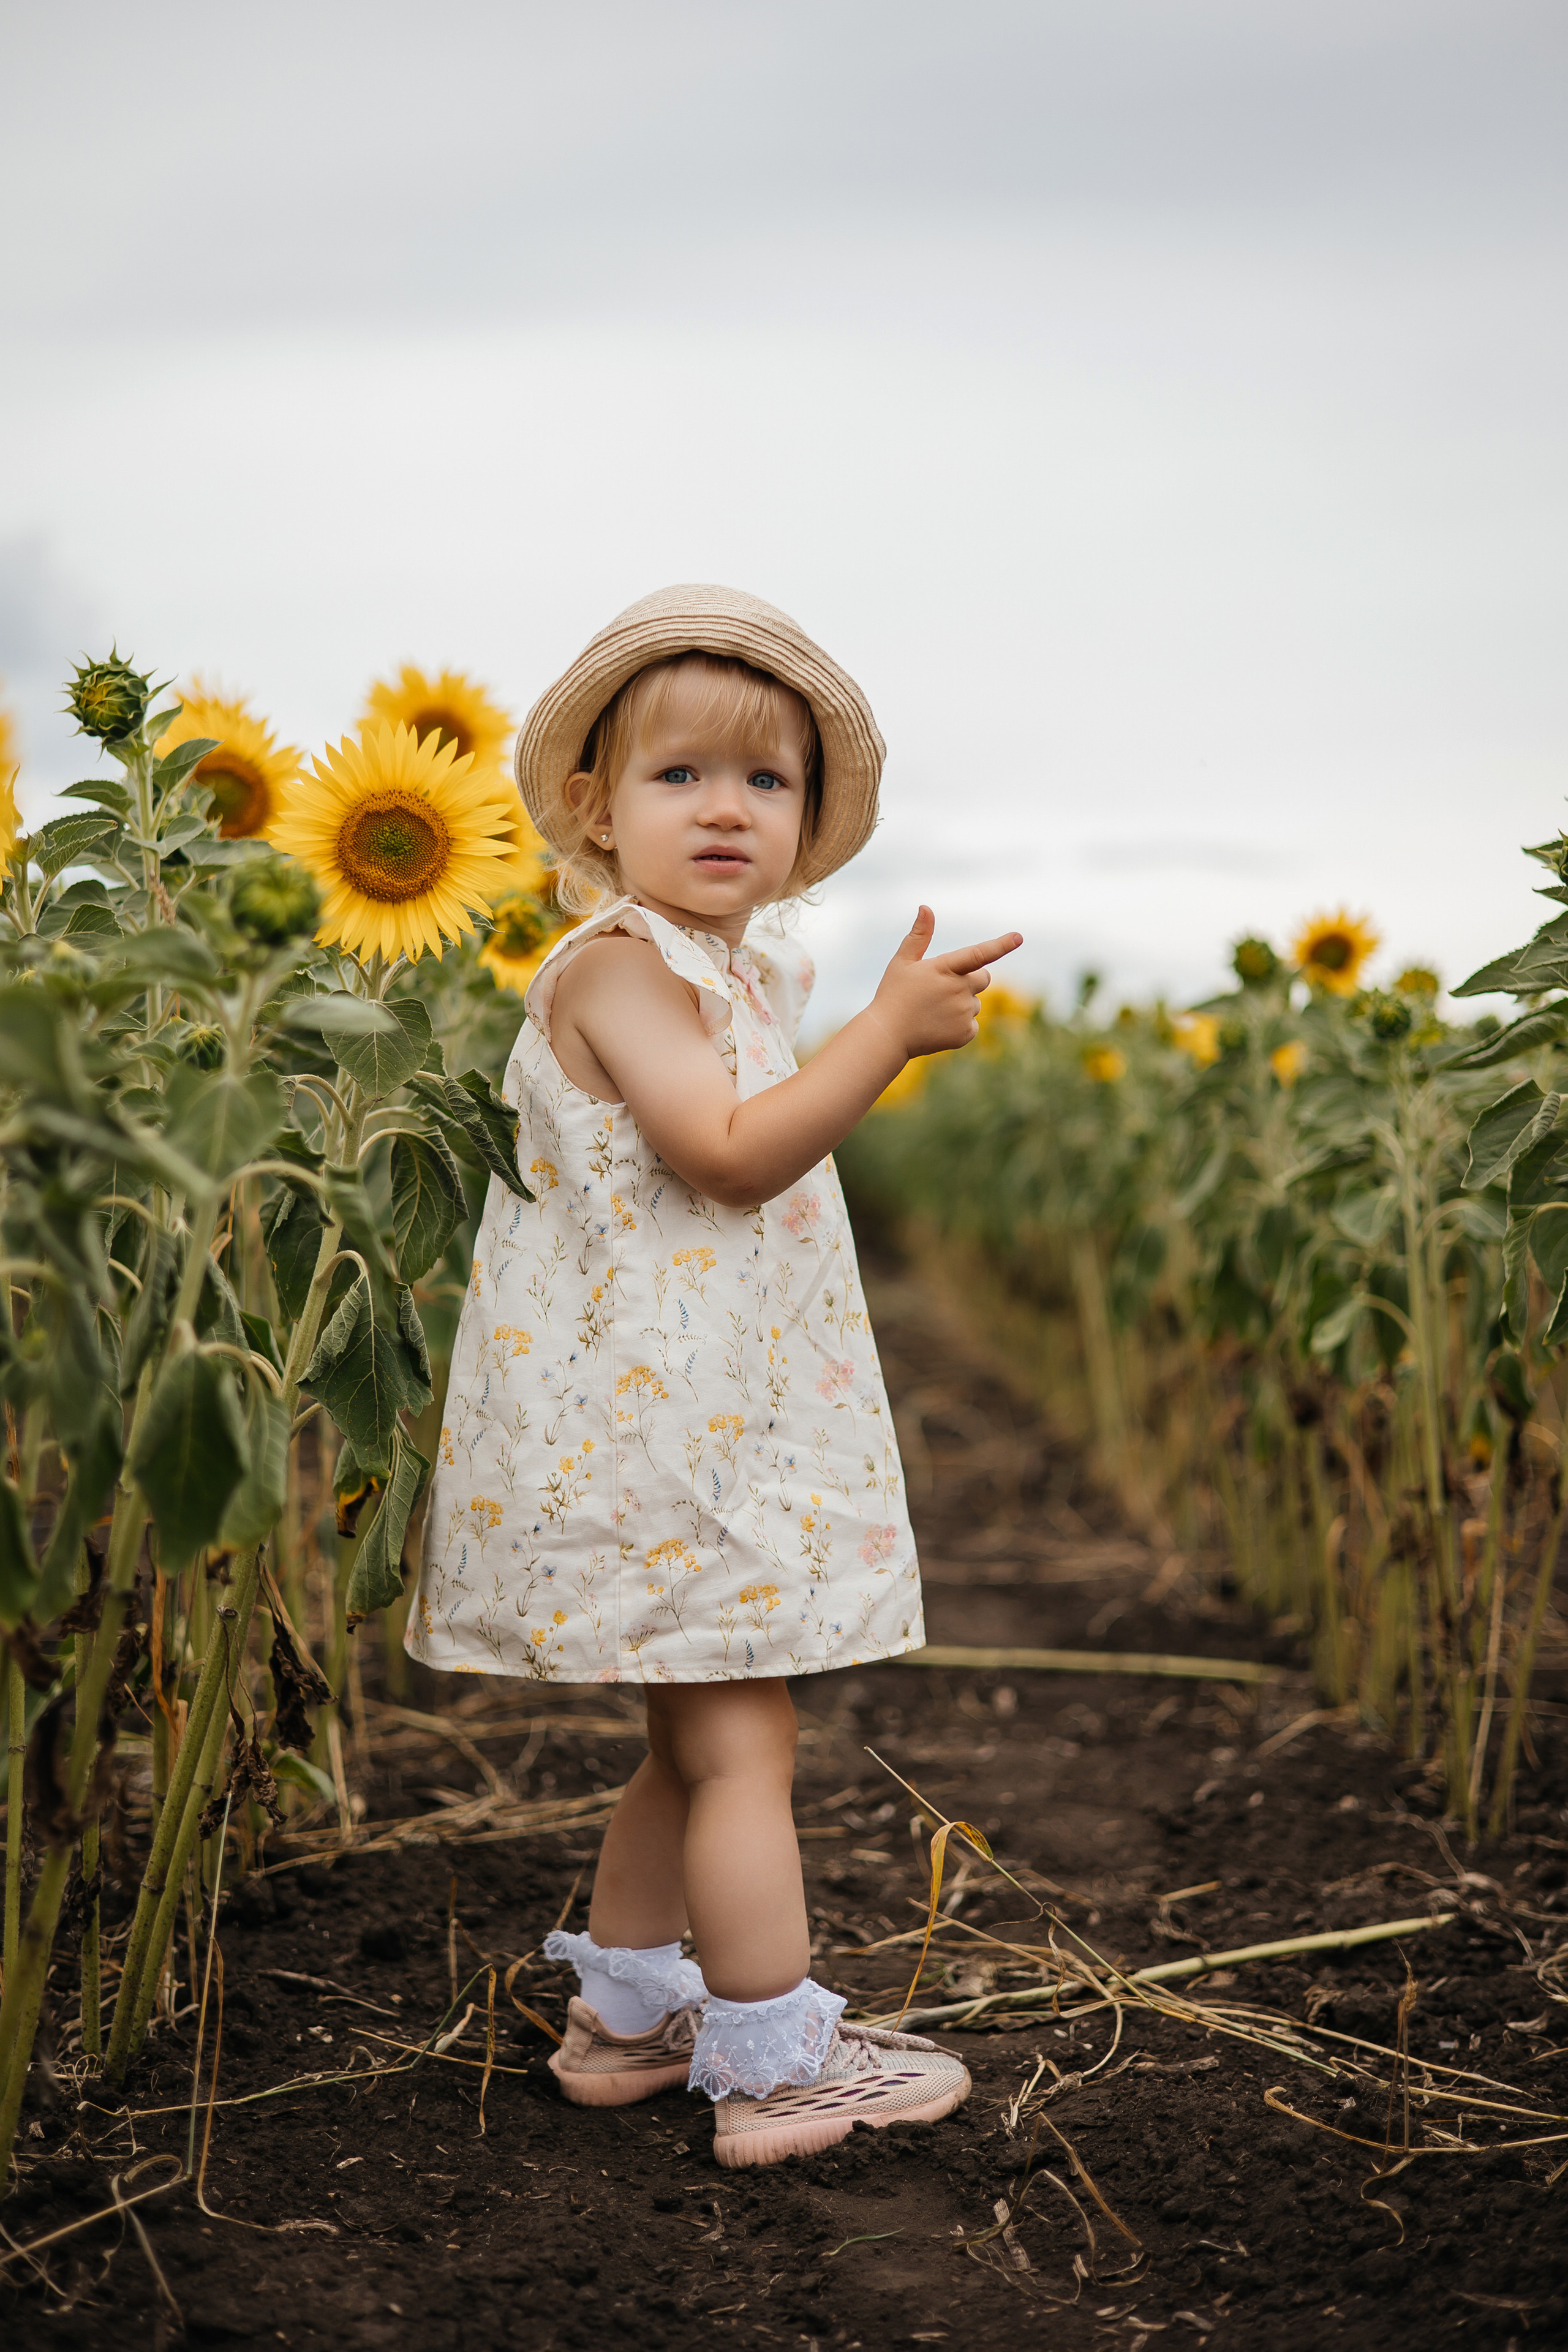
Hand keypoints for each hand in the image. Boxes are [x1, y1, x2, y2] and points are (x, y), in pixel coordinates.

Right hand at [868, 907, 1023, 1058]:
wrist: (887, 1036)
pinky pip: (972, 1024)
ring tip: (933, 1010)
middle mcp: (958, 990)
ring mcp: (963, 1013)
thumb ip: (919, 936)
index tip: (1018, 937)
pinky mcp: (965, 1034)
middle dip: (970, 980)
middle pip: (983, 979)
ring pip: (975, 1003)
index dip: (1001, 945)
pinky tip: (938, 1025)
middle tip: (943, 988)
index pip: (978, 954)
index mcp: (944, 969)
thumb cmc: (893, 995)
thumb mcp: (902, 962)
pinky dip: (959, 1024)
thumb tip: (925, 908)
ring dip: (961, 1004)